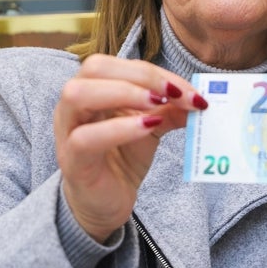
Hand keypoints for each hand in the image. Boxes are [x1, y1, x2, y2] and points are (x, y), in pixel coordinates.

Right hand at [53, 54, 206, 241]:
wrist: (105, 202)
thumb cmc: (122, 157)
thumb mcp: (152, 126)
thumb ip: (171, 109)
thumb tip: (199, 98)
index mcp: (94, 88)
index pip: (122, 65)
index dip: (158, 73)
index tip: (189, 91)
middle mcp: (74, 104)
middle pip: (95, 67)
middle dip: (140, 76)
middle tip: (172, 93)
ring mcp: (68, 131)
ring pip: (79, 94)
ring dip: (124, 93)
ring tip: (156, 106)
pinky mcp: (72, 160)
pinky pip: (86, 137)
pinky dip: (120, 128)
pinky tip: (147, 127)